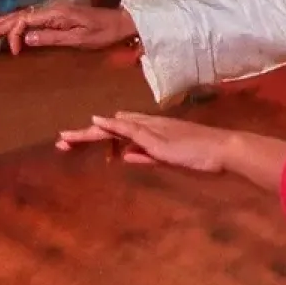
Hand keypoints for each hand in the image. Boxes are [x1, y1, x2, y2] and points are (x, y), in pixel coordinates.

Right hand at [0, 2, 136, 53]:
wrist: (122, 23)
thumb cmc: (104, 32)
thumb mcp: (80, 39)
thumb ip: (52, 38)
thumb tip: (26, 38)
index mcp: (56, 12)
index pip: (25, 21)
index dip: (15, 35)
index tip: (15, 52)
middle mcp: (52, 8)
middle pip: (20, 16)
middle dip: (0, 27)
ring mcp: (55, 11)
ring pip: (24, 16)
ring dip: (6, 24)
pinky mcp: (59, 15)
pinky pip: (33, 18)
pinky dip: (18, 23)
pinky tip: (10, 27)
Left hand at [58, 112, 285, 188]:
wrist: (225, 150)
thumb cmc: (203, 157)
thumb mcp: (170, 160)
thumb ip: (147, 157)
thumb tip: (125, 156)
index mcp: (153, 133)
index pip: (120, 133)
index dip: (98, 138)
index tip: (75, 145)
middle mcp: (149, 126)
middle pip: (111, 128)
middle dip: (85, 136)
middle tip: (60, 142)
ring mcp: (152, 130)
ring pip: (114, 127)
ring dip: (89, 133)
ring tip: (65, 139)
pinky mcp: (156, 137)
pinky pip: (129, 128)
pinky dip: (111, 126)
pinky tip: (95, 124)